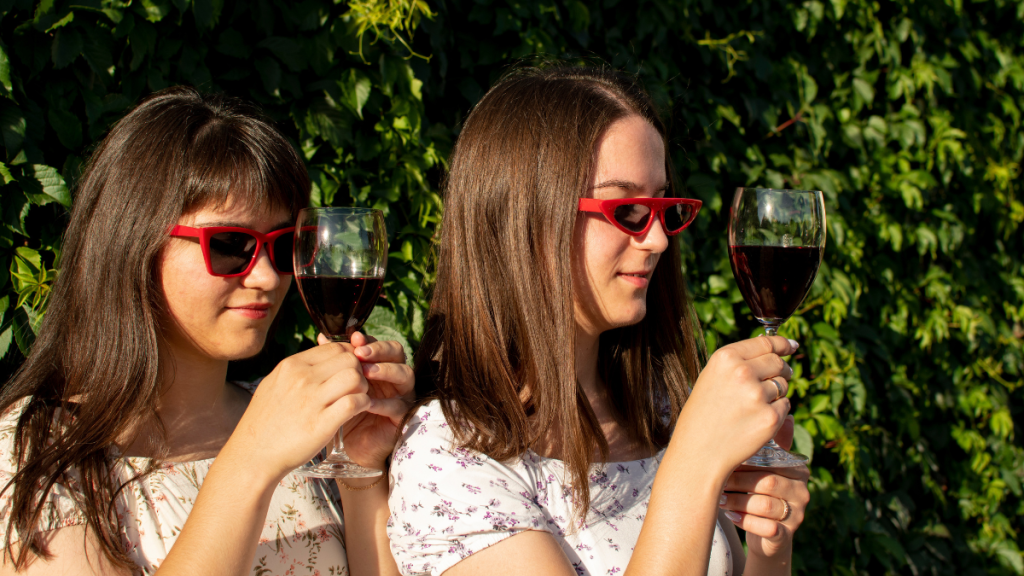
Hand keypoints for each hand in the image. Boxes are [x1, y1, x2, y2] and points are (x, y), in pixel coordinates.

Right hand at [226, 342, 371, 483]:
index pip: (335, 347)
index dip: (349, 357)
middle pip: (349, 359)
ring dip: (362, 388)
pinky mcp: (322, 423)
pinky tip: (357, 411)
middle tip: (355, 387)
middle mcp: (302, 378)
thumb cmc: (264, 422)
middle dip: (359, 371)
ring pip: (355, 377)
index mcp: (291, 366)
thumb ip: (298, 369)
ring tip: (355, 399)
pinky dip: (363, 404)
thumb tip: (320, 355)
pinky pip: (355, 402)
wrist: (252, 455)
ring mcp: (311, 400)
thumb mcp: (274, 384)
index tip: (349, 371)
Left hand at [317, 331, 413, 468]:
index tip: (353, 338)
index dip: (369, 340)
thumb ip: (332, 362)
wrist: (345, 446)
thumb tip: (322, 335)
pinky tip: (367, 403)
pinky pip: (398, 406)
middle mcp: (393, 377)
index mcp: (378, 365)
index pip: (380, 344)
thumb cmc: (340, 412)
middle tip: (360, 353)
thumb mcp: (334, 385)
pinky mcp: (402, 417)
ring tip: (367, 372)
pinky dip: (383, 403)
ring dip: (386, 371)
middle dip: (380, 350)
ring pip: (404, 375)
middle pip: (397, 353)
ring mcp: (400, 395)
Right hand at [673, 336, 797, 476]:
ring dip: (776, 394)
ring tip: (752, 408)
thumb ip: (739, 363)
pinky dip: (777, 413)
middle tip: (772, 383)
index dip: (783, 344)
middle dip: (781, 372)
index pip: (766, 342)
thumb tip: (776, 352)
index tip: (792, 346)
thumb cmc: (703, 415)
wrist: (698, 453)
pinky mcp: (770, 418)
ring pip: (783, 386)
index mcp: (725, 358)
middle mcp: (742, 372)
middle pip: (778, 363)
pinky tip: (757, 421)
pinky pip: (786, 407)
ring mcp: (758, 395)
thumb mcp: (712, 378)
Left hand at [719, 417, 810, 558]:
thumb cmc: (757, 493)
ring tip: (718, 499)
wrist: (765, 534)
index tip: (720, 460)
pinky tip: (730, 516)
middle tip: (715, 480)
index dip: (744, 461)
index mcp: (797, 469)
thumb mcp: (760, 469)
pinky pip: (767, 528)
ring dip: (737, 501)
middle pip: (767, 481)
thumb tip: (763, 412)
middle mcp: (802, 491)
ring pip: (764, 504)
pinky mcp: (788, 535)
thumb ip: (763, 445)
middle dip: (737, 481)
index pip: (771, 461)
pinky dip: (745, 522)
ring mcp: (798, 514)